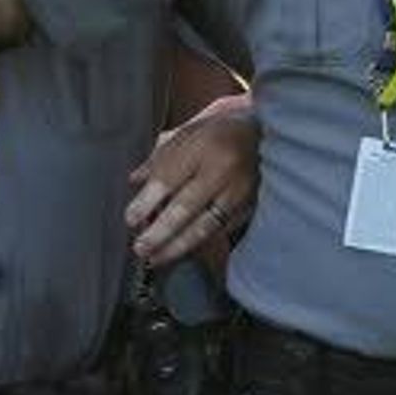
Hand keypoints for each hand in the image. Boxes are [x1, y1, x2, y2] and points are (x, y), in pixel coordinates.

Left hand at [126, 95, 256, 266]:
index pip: (169, 178)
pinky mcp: (250, 207)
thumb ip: (159, 158)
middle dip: (160, 231)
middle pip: (186, 207)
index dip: (147, 202)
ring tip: (156, 258)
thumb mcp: (186, 136)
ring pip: (206, 226)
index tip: (130, 220)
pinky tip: (180, 250)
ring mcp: (239, 192)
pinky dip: (199, 243)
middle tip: (140, 248)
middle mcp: (222, 170)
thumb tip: (134, 181)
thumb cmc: (217, 136)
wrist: (265, 137)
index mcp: (202, 146)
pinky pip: (221, 231)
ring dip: (178, 245)